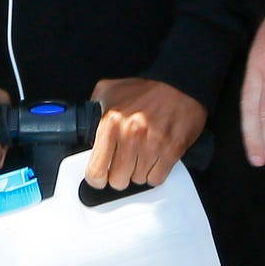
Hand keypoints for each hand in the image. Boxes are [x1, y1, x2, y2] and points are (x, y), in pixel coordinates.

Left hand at [86, 79, 208, 190]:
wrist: (179, 84)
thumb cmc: (146, 89)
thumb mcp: (109, 91)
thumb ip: (93, 110)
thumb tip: (85, 129)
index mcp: (111, 123)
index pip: (96, 171)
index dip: (97, 179)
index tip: (101, 177)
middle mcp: (130, 136)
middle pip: (118, 181)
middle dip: (121, 174)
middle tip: (125, 161)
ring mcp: (152, 145)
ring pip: (138, 181)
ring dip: (139, 171)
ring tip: (143, 153)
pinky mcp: (172, 151)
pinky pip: (157, 179)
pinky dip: (155, 173)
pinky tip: (155, 159)